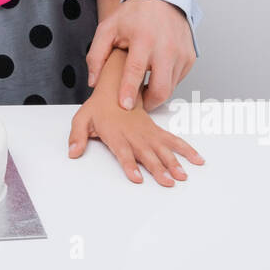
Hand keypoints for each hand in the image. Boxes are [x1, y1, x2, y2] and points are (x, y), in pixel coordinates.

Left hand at [68, 91, 203, 185]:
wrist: (116, 86)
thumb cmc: (98, 108)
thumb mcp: (82, 119)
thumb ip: (77, 136)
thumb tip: (72, 152)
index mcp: (115, 133)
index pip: (123, 151)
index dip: (130, 165)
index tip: (137, 178)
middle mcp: (134, 134)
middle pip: (147, 154)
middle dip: (157, 169)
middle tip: (167, 182)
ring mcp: (147, 133)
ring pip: (163, 149)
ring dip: (174, 162)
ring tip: (182, 176)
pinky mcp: (156, 131)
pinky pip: (173, 140)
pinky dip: (186, 150)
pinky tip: (197, 159)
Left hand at [86, 0, 195, 110]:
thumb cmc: (135, 14)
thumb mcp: (108, 28)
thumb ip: (96, 55)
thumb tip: (94, 81)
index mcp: (143, 39)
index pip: (136, 70)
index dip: (130, 90)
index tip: (126, 105)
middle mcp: (166, 47)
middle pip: (160, 88)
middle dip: (148, 102)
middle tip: (136, 102)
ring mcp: (181, 53)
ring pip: (170, 87)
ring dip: (156, 92)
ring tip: (143, 85)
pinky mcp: (189, 57)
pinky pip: (177, 80)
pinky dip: (166, 82)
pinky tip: (156, 72)